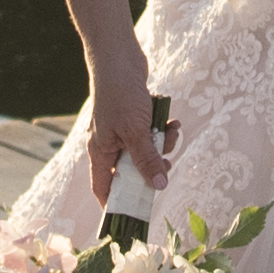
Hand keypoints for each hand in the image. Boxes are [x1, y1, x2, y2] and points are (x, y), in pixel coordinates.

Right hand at [78, 60, 171, 197]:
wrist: (119, 56)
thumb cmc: (120, 93)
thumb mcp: (136, 132)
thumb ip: (147, 160)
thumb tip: (159, 187)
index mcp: (100, 151)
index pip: (102, 187)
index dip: (115, 203)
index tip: (132, 216)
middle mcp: (109, 143)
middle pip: (130, 170)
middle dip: (151, 169)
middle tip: (167, 167)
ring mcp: (122, 129)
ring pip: (145, 151)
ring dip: (162, 145)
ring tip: (171, 133)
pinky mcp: (135, 117)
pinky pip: (151, 133)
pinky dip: (163, 130)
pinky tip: (173, 122)